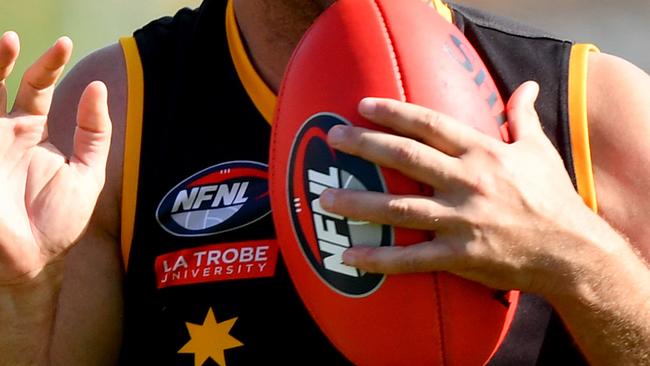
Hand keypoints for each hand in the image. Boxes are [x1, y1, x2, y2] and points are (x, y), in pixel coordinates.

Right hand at [0, 32, 110, 283]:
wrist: (34, 261)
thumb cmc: (59, 221)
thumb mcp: (87, 173)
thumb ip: (94, 132)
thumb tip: (97, 87)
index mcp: (31, 131)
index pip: (37, 88)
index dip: (48, 65)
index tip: (65, 44)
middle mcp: (3, 132)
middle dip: (3, 59)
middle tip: (13, 39)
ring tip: (2, 46)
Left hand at [320, 81, 603, 294]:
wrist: (572, 251)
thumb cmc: (553, 198)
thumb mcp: (538, 150)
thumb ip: (523, 117)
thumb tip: (527, 86)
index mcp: (483, 153)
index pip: (430, 124)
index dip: (394, 113)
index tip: (363, 106)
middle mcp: (467, 182)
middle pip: (406, 157)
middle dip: (365, 145)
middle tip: (333, 138)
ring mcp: (461, 220)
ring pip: (399, 208)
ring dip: (358, 203)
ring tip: (325, 198)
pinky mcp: (460, 256)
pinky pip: (411, 259)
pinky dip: (378, 260)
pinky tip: (348, 257)